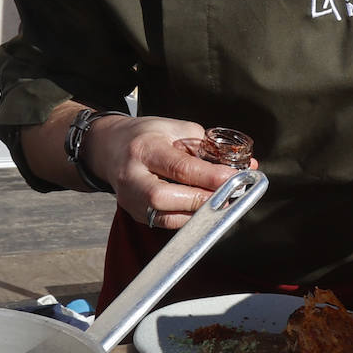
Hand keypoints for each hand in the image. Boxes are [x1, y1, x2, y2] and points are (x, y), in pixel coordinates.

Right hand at [84, 114, 250, 230]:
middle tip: (228, 196)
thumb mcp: (175, 129)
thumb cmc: (147, 136)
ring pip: (165, 217)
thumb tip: (243, 166)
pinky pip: (165, 223)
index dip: (210, 176)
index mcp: (144, 149)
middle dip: (200, 200)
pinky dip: (188, 219)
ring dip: (198, 214)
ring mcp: (129, 199)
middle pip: (164, 197)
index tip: (234, 178)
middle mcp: (132, 176)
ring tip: (220, 204)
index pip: (179, 167)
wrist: (110, 147)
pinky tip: (203, 209)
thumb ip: (207, 147)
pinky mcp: (134, 213)